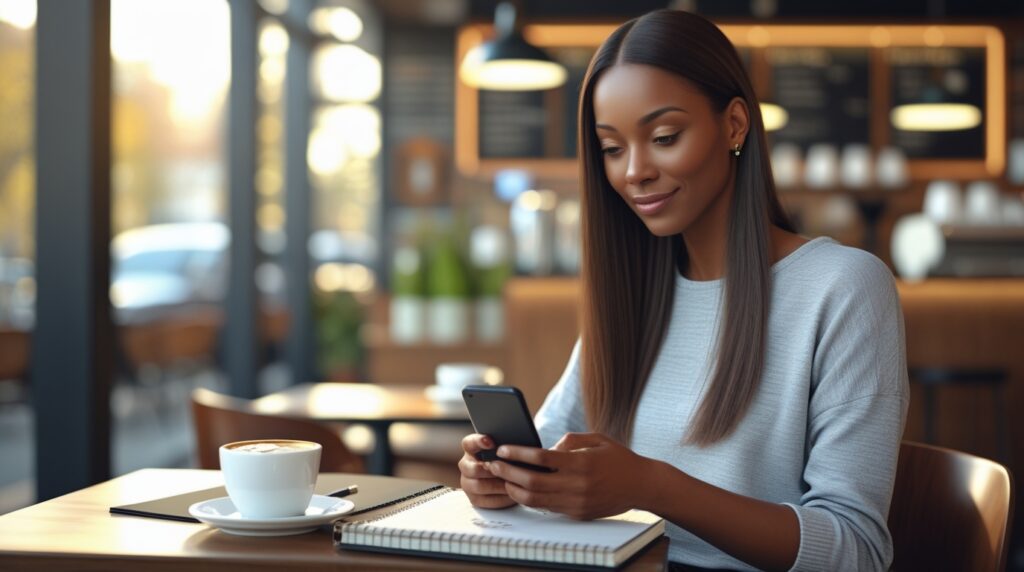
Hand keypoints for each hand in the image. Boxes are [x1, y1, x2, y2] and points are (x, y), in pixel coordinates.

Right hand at [458, 433, 516, 508]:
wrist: (507, 479)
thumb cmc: (507, 461)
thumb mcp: (505, 451)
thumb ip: (504, 447)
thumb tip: (513, 446)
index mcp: (471, 449)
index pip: (469, 443)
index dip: (479, 442)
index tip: (491, 443)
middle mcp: (466, 465)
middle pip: (474, 469)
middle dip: (493, 470)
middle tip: (508, 469)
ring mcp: (468, 483)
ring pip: (479, 486)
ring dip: (498, 485)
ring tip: (513, 482)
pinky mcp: (475, 499)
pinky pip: (486, 500)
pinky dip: (501, 498)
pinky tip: (513, 493)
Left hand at [487, 432, 651, 519]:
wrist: (641, 485)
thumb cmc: (618, 458)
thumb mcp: (596, 439)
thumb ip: (569, 440)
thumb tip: (545, 448)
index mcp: (581, 463)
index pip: (541, 458)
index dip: (518, 453)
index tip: (503, 448)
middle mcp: (577, 485)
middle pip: (532, 482)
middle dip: (508, 472)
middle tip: (493, 464)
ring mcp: (576, 502)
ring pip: (535, 500)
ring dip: (514, 489)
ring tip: (503, 477)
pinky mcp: (577, 514)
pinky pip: (547, 507)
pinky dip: (530, 499)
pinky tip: (521, 488)